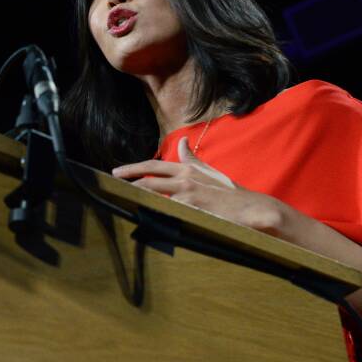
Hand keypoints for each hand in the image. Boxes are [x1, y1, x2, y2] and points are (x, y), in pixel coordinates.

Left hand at [111, 137, 282, 233]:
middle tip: (110, 185)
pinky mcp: (193, 210)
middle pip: (148, 180)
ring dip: (136, 200)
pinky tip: (140, 218)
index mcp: (187, 169)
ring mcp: (188, 194)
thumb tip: (181, 143)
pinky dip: (153, 214)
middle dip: (127, 183)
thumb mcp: (208, 171)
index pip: (153, 166)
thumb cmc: (228, 192)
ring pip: (154, 196)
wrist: (251, 208)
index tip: (116, 172)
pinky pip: (167, 212)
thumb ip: (191, 159)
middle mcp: (185, 178)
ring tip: (119, 202)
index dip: (133, 168)